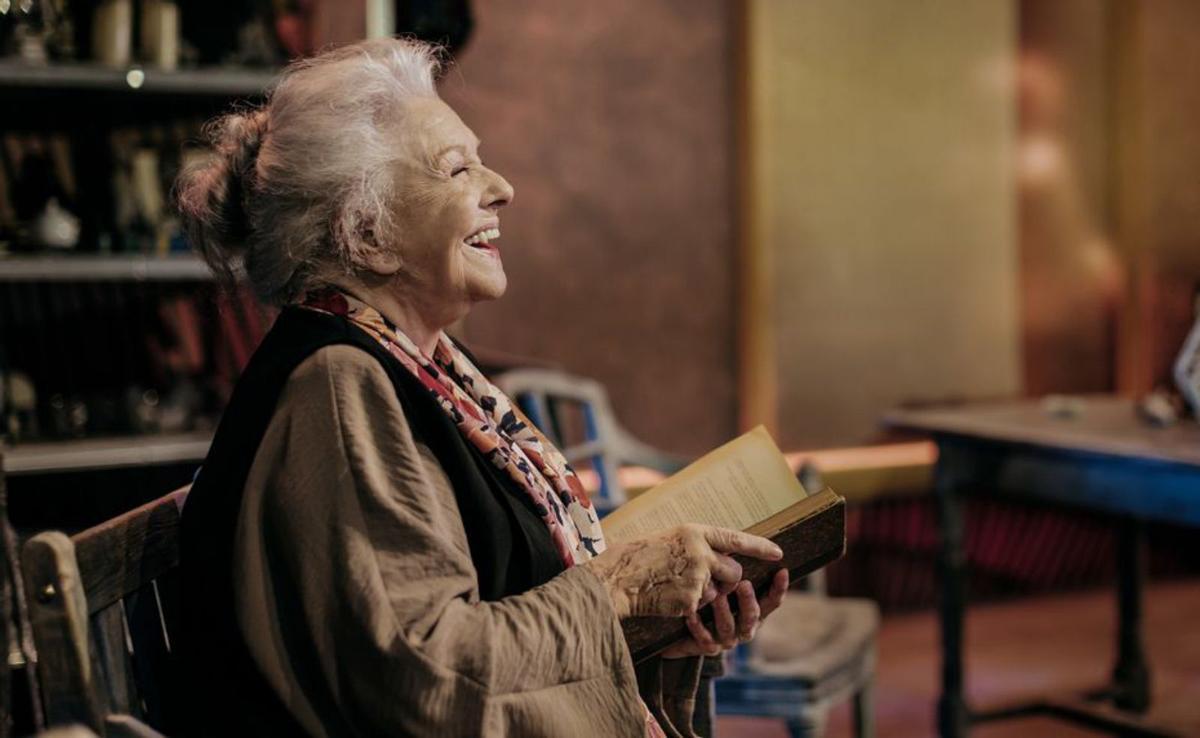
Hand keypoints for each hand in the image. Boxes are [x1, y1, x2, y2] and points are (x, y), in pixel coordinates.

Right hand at [586, 524, 782, 618]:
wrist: (617, 578)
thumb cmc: (637, 557)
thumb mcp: (669, 539)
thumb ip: (694, 544)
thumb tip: (717, 552)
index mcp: (695, 532)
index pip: (735, 539)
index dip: (759, 547)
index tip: (778, 552)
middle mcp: (701, 552)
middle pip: (734, 571)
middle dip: (727, 580)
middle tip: (707, 580)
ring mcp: (697, 576)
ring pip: (718, 592)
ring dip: (704, 595)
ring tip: (675, 586)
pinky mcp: (691, 599)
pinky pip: (700, 607)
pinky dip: (688, 608)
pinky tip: (668, 598)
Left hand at [661, 569, 788, 657]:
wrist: (677, 628)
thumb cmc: (706, 595)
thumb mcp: (721, 578)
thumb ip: (734, 566)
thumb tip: (749, 541)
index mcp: (752, 609)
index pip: (772, 601)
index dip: (779, 588)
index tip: (782, 571)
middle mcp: (743, 626)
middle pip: (753, 617)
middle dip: (749, 601)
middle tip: (743, 584)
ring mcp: (726, 639)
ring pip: (730, 628)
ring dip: (724, 612)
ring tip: (716, 596)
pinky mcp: (705, 647)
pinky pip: (706, 641)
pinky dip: (699, 628)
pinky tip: (691, 615)